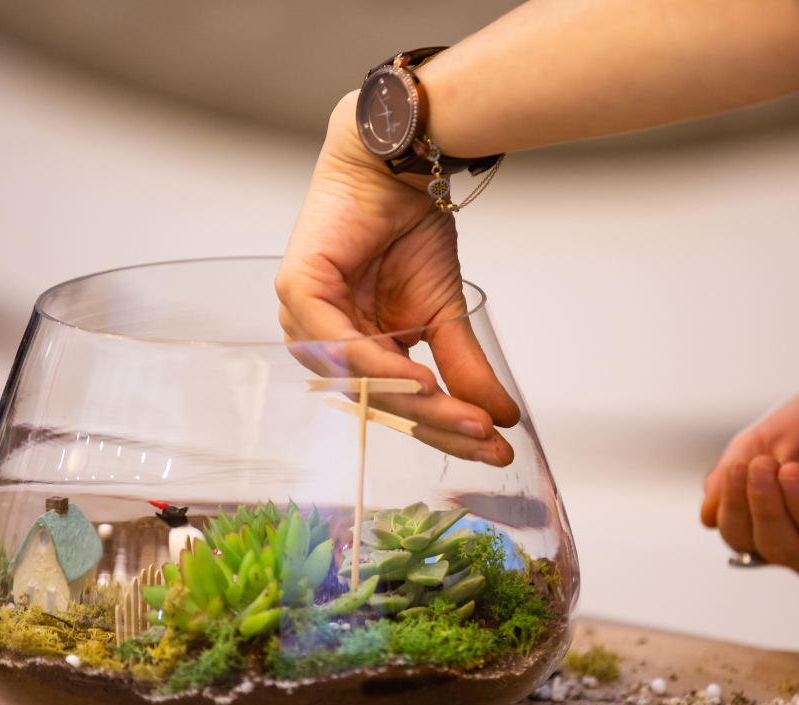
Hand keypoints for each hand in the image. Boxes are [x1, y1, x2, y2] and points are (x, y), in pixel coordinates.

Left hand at [276, 92, 519, 465]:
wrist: (399, 162)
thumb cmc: (410, 228)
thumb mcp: (445, 312)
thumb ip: (462, 366)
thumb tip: (501, 417)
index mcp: (352, 348)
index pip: (397, 404)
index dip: (446, 429)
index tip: (495, 447)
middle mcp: (323, 340)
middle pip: (380, 402)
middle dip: (439, 425)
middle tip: (488, 441)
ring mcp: (304, 319)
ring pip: (361, 383)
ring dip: (416, 404)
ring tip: (467, 418)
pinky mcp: (297, 290)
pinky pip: (340, 344)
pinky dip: (380, 366)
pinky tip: (420, 379)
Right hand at [700, 390, 798, 578]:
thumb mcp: (768, 437)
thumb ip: (736, 469)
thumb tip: (709, 511)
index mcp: (777, 529)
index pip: (743, 538)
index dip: (734, 510)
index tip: (737, 470)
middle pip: (780, 549)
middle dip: (765, 509)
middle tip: (760, 468)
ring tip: (790, 471)